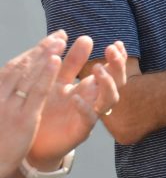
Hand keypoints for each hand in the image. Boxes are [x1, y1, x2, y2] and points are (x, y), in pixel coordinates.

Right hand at [0, 35, 66, 177]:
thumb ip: (4, 97)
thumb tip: (11, 86)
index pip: (12, 70)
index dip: (30, 55)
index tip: (45, 43)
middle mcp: (0, 97)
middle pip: (22, 67)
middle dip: (41, 49)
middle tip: (58, 35)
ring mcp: (11, 107)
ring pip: (29, 74)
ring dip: (45, 55)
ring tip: (60, 40)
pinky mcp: (23, 118)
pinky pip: (37, 92)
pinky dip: (46, 74)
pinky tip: (56, 61)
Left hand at [26, 39, 126, 171]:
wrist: (36, 140)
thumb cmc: (49, 108)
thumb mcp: (58, 79)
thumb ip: (72, 61)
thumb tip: (86, 37)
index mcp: (91, 87)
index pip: (113, 70)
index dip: (118, 58)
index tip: (116, 43)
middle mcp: (95, 100)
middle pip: (118, 83)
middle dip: (117, 67)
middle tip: (111, 51)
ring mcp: (90, 115)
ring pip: (110, 100)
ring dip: (106, 83)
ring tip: (97, 69)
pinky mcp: (80, 130)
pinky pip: (89, 119)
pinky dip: (85, 108)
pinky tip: (76, 97)